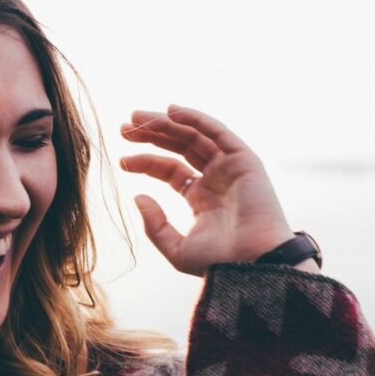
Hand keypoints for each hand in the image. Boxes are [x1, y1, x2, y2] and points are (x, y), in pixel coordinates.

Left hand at [119, 105, 301, 276]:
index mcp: (201, 198)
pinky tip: (170, 111)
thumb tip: (137, 197)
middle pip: (179, 147)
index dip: (145, 162)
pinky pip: (217, 132)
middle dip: (152, 135)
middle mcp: (216, 179)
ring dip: (166, 123)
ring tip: (136, 117)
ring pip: (194, 135)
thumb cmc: (219, 262)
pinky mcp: (245, 160)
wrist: (252, 264)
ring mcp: (231, 168)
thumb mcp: (176, 248)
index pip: (169, 170)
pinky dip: (195, 119)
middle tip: (123, 128)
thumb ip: (155, 224)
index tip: (122, 160)